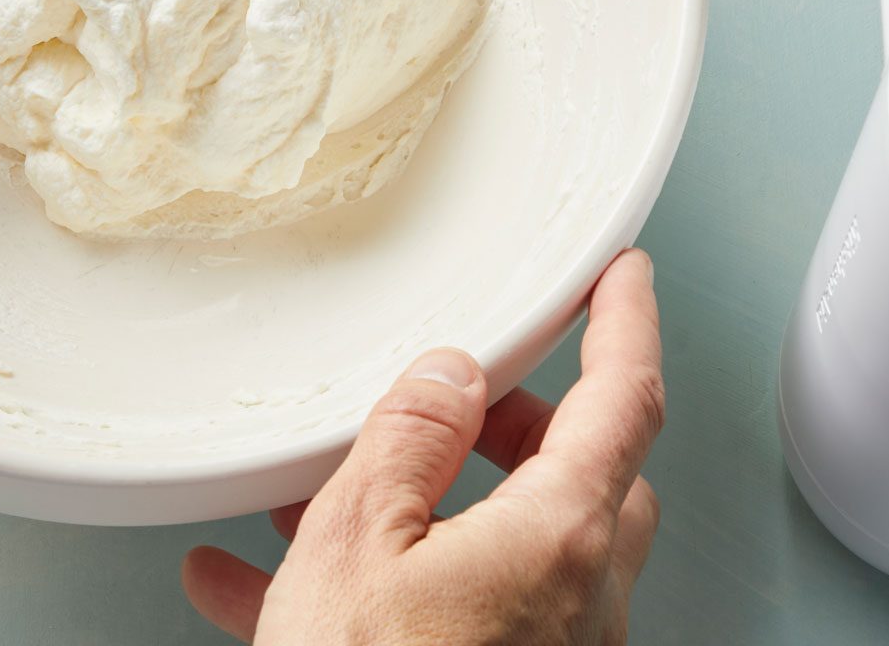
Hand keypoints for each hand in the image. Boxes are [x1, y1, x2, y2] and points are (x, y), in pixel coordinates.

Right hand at [183, 250, 663, 644]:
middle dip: (521, 424)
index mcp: (556, 539)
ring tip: (315, 497)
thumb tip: (450, 375)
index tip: (626, 276)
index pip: (622, 400)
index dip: (626, 323)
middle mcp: (574, 602)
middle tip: (456, 399)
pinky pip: (452, 615)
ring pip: (513, 546)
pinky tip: (262, 585)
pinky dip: (381, 584)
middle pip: (582, 478)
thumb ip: (412, 440)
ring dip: (432, 506)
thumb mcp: (361, 544)